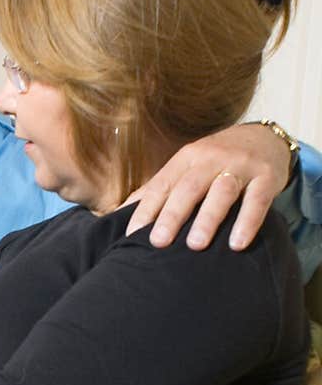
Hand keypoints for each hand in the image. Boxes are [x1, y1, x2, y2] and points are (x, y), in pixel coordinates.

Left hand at [125, 123, 292, 250]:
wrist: (264, 138)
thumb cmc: (215, 162)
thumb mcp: (185, 168)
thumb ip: (157, 190)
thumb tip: (117, 214)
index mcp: (186, 159)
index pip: (161, 185)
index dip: (145, 210)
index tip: (131, 236)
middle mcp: (211, 159)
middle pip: (188, 187)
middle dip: (172, 215)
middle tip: (158, 243)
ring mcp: (240, 166)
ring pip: (222, 191)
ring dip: (208, 218)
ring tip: (195, 246)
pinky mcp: (267, 177)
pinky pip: (257, 200)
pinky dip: (248, 222)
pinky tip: (237, 244)